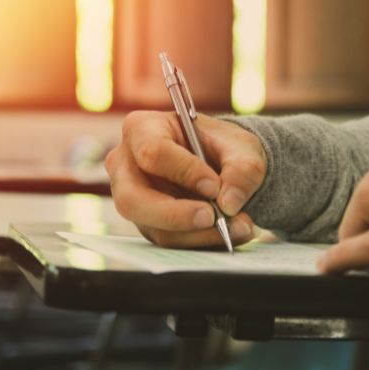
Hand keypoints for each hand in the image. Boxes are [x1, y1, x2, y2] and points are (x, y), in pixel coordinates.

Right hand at [104, 111, 265, 247]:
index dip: (184, 171)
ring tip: (238, 226)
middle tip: (213, 217)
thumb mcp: (242, 148)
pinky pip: (170, 240)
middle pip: (132, 199)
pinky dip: (202, 240)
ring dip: (199, 234)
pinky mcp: (148, 224)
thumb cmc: (222, 146)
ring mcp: (133, 198)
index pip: (152, 152)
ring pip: (153, 227)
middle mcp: (126, 165)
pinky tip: (229, 232)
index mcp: (142, 129)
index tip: (214, 186)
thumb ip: (242, 170)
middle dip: (175, 215)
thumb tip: (229, 203)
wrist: (223, 164)